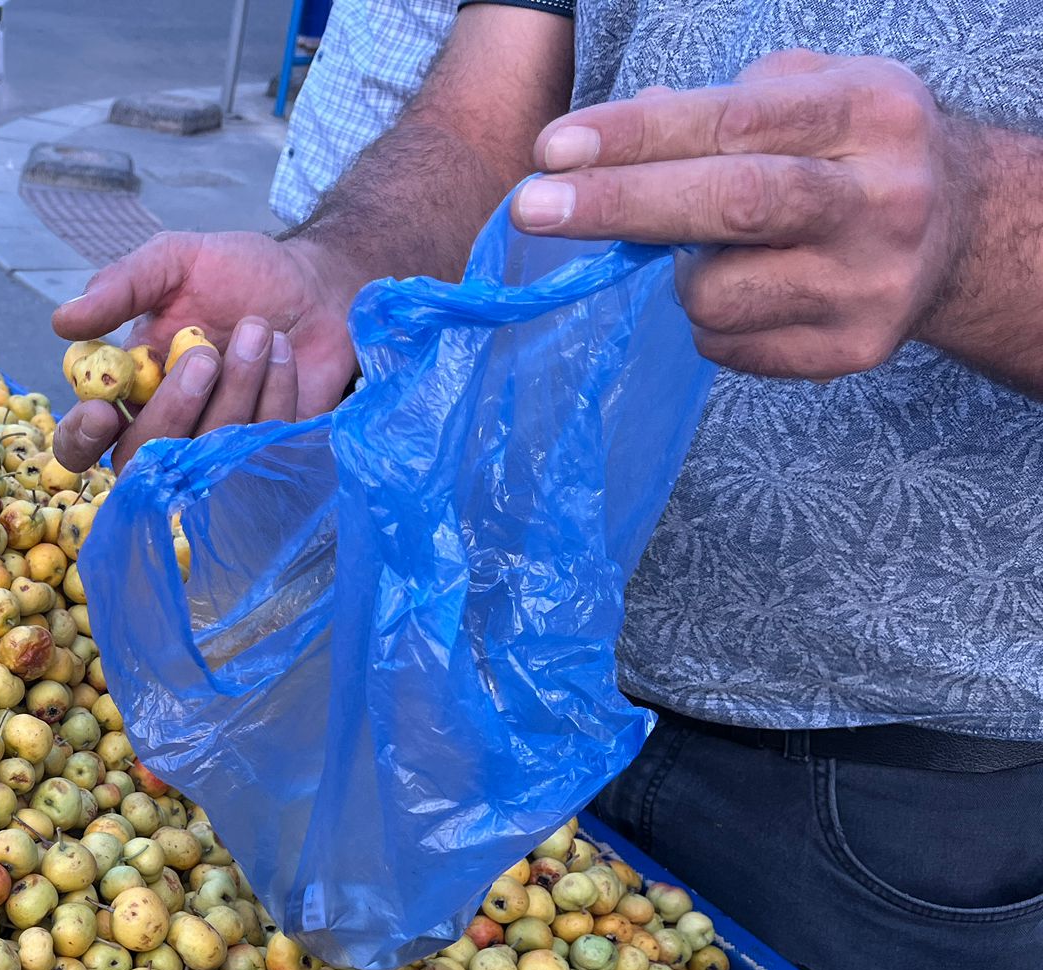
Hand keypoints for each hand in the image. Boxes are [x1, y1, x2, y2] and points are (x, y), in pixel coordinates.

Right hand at [50, 231, 358, 470]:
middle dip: (172, 409)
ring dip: (235, 389)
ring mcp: (216, 451)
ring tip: (260, 331)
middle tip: (206, 355)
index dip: (82, 438)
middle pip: (140, 460)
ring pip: (203, 457)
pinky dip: (274, 394)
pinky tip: (283, 353)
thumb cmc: (240, 273)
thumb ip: (122, 286)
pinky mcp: (267, 456)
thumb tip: (62, 321)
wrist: (319, 283)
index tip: (102, 410)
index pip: (81, 442)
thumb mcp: (176, 261)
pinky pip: (257, 450)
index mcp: (129, 391)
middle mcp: (166, 430)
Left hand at [510, 51, 966, 378]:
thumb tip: (598, 148)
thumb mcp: (808, 95)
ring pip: (715, 294)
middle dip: (620, 205)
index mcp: (870, 115)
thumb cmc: (850, 151)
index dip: (638, 136)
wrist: (961, 229)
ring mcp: (869, 284)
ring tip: (712, 251)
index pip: (735, 121)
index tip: (554, 149)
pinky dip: (711, 321)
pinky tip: (749, 291)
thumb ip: (712, 111)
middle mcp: (881, 200)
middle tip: (532, 207)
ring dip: (679, 275)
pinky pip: (727, 347)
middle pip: (732, 204)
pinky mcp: (850, 350)